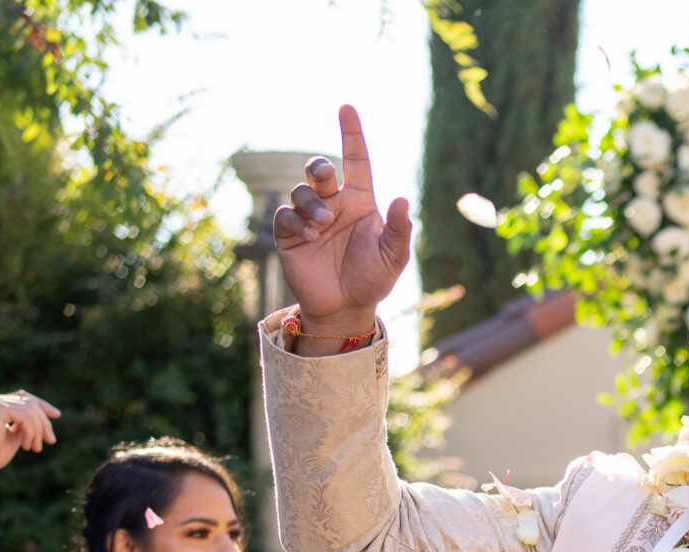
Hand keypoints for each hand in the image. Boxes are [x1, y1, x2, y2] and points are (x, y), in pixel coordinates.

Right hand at [0, 390, 59, 483]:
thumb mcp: (13, 437)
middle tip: (51, 441)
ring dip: (38, 431)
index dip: (41, 405)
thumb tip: (44, 419)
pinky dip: (31, 432)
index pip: (22, 397)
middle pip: (29, 401)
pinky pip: (25, 417)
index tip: (57, 415)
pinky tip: (27, 446)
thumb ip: (24, 425)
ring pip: (30, 410)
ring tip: (35, 448)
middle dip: (44, 422)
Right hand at [270, 106, 411, 339]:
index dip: (351, 134)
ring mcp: (309, 217)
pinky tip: (309, 236)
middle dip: (318, 167)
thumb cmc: (373, 278)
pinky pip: (286, 215)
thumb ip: (398, 229)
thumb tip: (402, 199)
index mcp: (359, 202)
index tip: (346, 108)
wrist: (346, 307)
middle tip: (325, 179)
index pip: (356, 160)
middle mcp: (333, 204)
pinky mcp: (289, 234)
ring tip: (322, 226)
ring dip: (310, 203)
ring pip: (301, 190)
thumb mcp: (393, 256)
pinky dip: (296, 222)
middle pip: (319, 169)